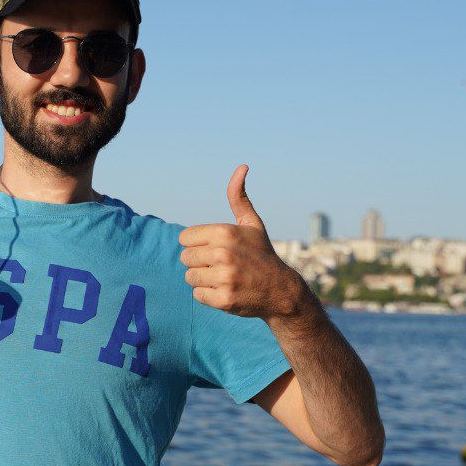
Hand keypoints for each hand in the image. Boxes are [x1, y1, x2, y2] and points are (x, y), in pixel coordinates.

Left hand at [179, 165, 307, 319]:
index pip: (185, 238)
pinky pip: (197, 295)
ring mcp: (224, 277)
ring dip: (204, 279)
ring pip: (190, 277)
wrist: (281, 290)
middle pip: (185, 258)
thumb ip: (238, 197)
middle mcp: (223, 253)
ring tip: (225, 277)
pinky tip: (227, 291)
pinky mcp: (223, 299)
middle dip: (200, 262)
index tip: (216, 248)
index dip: (198, 244)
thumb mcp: (252, 223)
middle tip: (222, 265)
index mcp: (225, 232)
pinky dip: (209, 296)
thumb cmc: (261, 254)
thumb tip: (242, 166)